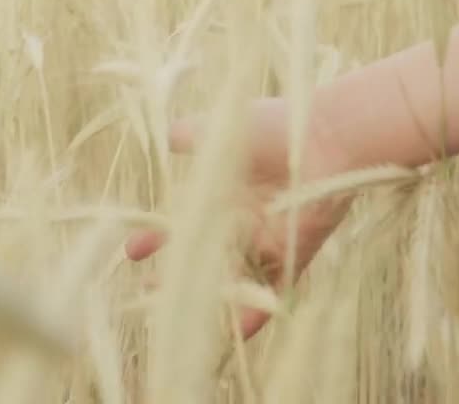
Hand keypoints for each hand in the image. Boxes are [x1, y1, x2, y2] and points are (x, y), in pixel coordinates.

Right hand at [124, 96, 357, 339]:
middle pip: (204, 253)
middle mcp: (243, 216)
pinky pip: (272, 288)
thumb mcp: (219, 128)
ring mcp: (267, 237)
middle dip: (177, 271)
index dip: (157, 235)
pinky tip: (235, 333)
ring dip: (208, 296)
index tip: (133, 250)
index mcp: (225, 188)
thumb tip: (165, 139)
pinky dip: (256, 311)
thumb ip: (189, 135)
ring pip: (232, 276)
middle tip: (150, 287)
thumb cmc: (273, 126)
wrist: (325, 137)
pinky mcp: (292, 252)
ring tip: (181, 313)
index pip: (183, 219)